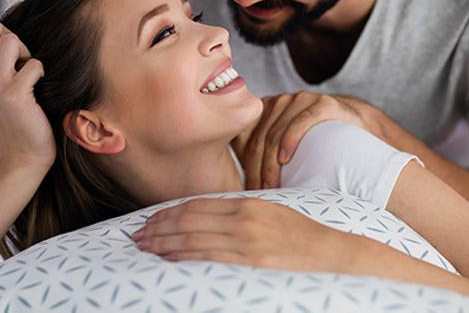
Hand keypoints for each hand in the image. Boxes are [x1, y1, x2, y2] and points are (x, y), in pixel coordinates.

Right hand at [0, 22, 54, 167]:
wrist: (23, 157)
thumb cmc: (18, 125)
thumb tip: (8, 43)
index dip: (4, 36)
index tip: (16, 59)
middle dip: (15, 40)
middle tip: (24, 65)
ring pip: (9, 40)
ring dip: (27, 53)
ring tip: (31, 75)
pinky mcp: (15, 96)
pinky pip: (33, 65)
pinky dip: (42, 72)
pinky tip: (40, 89)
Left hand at [131, 198, 349, 271]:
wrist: (330, 253)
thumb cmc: (300, 235)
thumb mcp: (269, 211)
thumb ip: (239, 213)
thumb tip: (207, 218)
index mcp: (246, 204)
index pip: (197, 205)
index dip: (169, 213)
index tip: (152, 220)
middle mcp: (242, 220)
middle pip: (189, 221)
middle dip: (159, 228)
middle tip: (138, 236)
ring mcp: (245, 242)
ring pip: (192, 240)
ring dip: (163, 244)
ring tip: (145, 248)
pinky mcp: (249, 263)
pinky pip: (208, 258)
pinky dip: (183, 258)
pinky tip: (168, 260)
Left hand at [238, 91, 376, 188]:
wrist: (356, 125)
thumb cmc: (316, 143)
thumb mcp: (284, 147)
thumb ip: (262, 155)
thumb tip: (239, 187)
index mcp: (264, 111)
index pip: (243, 137)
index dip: (244, 166)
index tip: (248, 191)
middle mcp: (279, 102)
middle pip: (259, 139)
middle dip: (257, 170)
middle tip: (260, 194)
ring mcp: (300, 100)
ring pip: (275, 133)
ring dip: (271, 163)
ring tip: (273, 186)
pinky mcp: (322, 103)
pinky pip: (301, 121)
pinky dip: (290, 140)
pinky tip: (286, 158)